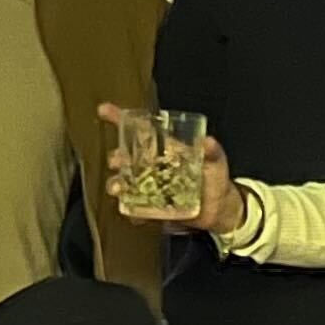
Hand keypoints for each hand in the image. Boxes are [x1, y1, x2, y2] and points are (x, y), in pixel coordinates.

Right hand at [100, 100, 241, 231]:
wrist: (220, 208)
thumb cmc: (215, 178)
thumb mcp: (216, 162)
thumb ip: (212, 152)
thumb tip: (208, 141)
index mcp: (163, 149)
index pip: (140, 130)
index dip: (120, 119)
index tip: (104, 110)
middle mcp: (151, 166)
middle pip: (125, 157)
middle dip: (116, 157)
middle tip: (117, 160)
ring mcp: (149, 187)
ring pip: (124, 182)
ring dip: (117, 184)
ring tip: (118, 187)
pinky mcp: (152, 207)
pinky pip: (135, 209)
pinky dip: (132, 212)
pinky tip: (133, 214)